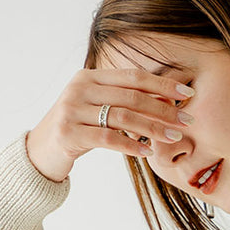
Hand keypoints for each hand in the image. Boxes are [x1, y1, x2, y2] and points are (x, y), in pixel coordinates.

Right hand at [25, 68, 193, 182]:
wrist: (42, 149)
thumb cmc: (79, 128)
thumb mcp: (99, 108)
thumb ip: (124, 101)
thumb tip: (167, 101)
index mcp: (90, 76)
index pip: (133, 77)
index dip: (162, 84)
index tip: (188, 93)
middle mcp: (80, 88)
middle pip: (132, 97)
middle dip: (164, 109)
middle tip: (187, 121)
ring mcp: (73, 110)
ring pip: (123, 117)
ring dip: (153, 128)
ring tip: (174, 137)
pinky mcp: (69, 133)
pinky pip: (108, 139)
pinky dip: (131, 146)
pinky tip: (148, 152)